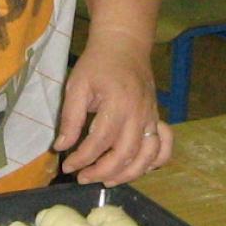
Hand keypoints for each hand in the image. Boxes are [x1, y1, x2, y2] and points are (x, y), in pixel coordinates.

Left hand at [55, 31, 172, 183]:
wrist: (125, 44)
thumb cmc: (97, 63)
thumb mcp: (77, 85)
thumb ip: (70, 118)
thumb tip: (62, 147)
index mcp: (117, 103)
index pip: (99, 141)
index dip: (82, 158)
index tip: (68, 166)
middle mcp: (139, 114)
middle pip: (124, 154)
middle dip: (102, 172)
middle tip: (83, 178)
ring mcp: (152, 117)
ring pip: (146, 156)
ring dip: (127, 174)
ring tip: (106, 180)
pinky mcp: (157, 119)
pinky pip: (163, 147)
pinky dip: (154, 163)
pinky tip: (136, 168)